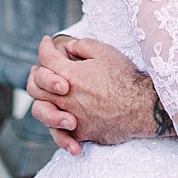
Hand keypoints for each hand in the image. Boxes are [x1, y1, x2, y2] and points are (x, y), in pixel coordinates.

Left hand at [26, 35, 167, 154]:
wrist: (142, 106)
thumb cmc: (125, 77)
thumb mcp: (105, 51)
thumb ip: (82, 46)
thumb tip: (69, 47)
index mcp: (69, 74)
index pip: (45, 58)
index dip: (44, 47)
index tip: (46, 42)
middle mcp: (65, 97)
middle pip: (35, 85)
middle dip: (37, 74)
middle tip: (44, 69)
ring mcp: (71, 116)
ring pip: (40, 111)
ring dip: (41, 100)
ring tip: (51, 95)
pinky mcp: (81, 133)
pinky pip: (60, 135)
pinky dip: (59, 131)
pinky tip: (67, 124)